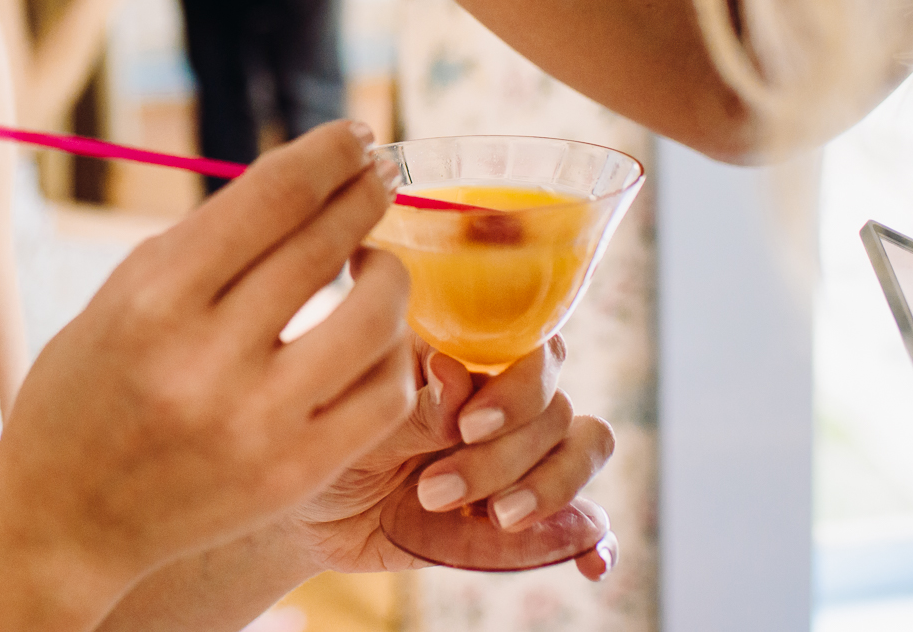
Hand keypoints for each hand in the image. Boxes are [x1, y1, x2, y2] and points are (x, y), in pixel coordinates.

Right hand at [0, 121, 417, 586]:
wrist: (64, 517)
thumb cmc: (91, 386)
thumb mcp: (122, 294)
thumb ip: (209, 241)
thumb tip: (308, 178)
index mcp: (154, 298)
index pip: (271, 197)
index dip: (327, 155)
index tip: (355, 135)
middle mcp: (205, 359)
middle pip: (322, 246)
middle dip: (365, 194)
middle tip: (381, 173)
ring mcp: (255, 425)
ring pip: (372, 320)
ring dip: (388, 274)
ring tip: (374, 264)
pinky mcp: (293, 476)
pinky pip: (382, 395)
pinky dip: (388, 352)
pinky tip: (370, 335)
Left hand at [285, 335, 619, 580]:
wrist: (317, 516)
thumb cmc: (333, 447)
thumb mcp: (362, 428)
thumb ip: (416, 408)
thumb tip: (455, 373)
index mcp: (467, 356)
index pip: (533, 349)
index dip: (517, 389)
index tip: (467, 428)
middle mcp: (507, 398)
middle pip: (556, 409)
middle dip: (504, 457)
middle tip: (434, 489)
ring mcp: (526, 454)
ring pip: (584, 448)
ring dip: (548, 489)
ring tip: (495, 519)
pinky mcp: (532, 513)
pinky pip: (587, 521)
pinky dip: (595, 540)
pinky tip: (590, 563)